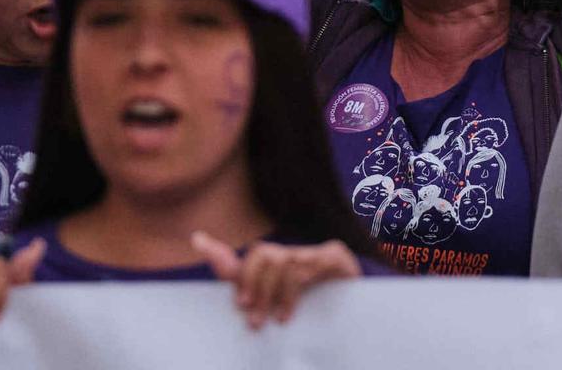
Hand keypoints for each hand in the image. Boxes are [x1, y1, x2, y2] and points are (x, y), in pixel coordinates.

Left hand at [192, 232, 361, 328]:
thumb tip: (226, 296)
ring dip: (272, 294)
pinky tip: (287, 314)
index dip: (222, 252)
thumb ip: (254, 298)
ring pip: (280, 261)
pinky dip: (291, 294)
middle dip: (253, 284)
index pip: (252, 256)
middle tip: (251, 317)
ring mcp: (316, 253)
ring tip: (273, 321)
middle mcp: (296, 255)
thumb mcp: (282, 310)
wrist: (364, 312)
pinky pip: (304, 268)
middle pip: (262, 255)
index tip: (197, 241)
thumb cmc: (320, 311)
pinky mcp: (335, 256)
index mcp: (281, 267)